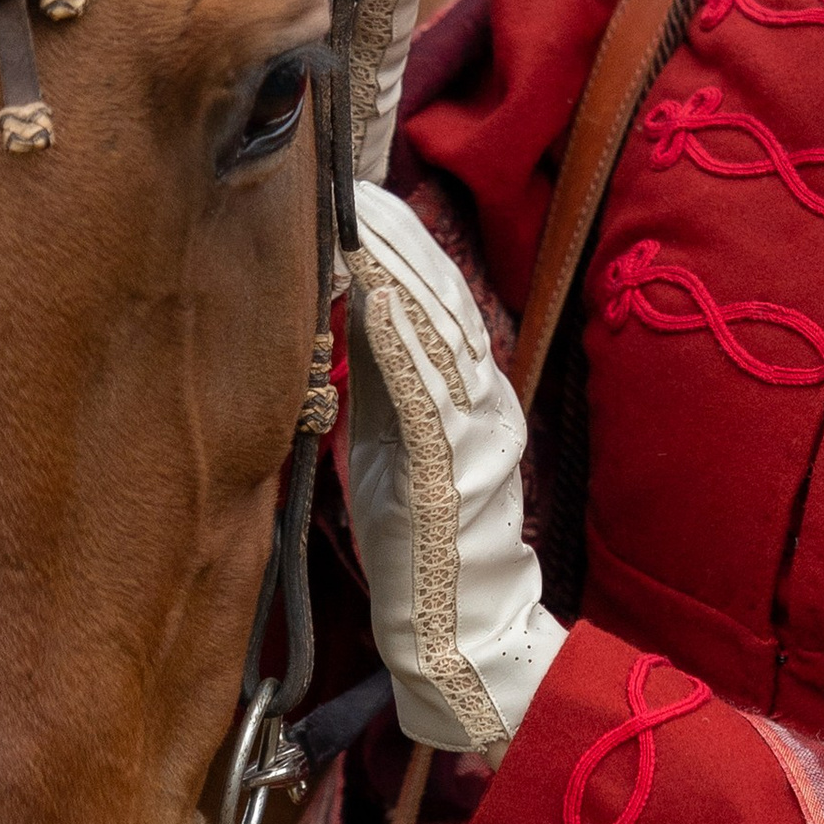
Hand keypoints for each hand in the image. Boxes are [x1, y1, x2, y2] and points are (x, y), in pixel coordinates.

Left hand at [345, 181, 565, 757]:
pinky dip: (400, 337)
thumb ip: (380, 388)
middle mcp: (482, 405)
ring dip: (395, 267)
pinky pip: (425, 390)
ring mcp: (471, 433)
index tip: (359, 197)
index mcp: (471, 399)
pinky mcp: (448, 468)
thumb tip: (342, 323)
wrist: (462, 639)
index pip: (440, 301)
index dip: (403, 244)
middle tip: (350, 183)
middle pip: (442, 300)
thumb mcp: (394, 450)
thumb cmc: (421, 551)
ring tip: (356, 216)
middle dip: (396, 238)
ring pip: (438, 330)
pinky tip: (375, 293)